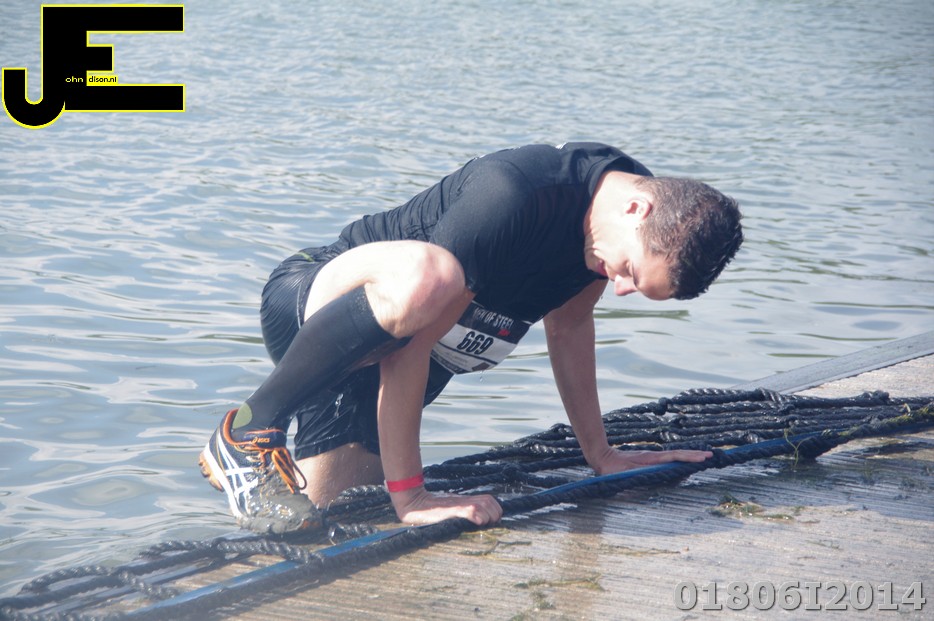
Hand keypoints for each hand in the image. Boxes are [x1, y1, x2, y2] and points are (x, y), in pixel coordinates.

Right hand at [390, 486, 502, 525]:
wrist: (414, 504)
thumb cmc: (430, 511)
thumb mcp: (448, 510)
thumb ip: (460, 513)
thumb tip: (474, 523)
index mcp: (465, 501)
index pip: (488, 499)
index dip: (495, 509)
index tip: (493, 521)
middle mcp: (463, 500)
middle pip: (489, 501)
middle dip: (495, 513)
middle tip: (491, 524)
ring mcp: (458, 504)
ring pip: (482, 505)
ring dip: (488, 515)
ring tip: (485, 523)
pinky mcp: (451, 509)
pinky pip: (469, 510)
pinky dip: (477, 516)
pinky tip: (477, 522)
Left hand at [590, 446, 712, 475]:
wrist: (602, 457)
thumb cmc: (612, 469)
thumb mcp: (623, 473)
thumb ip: (635, 476)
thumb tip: (648, 479)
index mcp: (651, 459)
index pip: (674, 456)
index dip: (689, 457)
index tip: (703, 457)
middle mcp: (654, 456)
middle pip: (678, 454)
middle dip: (695, 455)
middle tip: (711, 455)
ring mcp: (652, 458)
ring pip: (674, 456)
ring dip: (689, 457)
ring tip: (704, 457)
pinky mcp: (650, 460)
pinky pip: (668, 460)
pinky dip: (680, 460)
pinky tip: (685, 463)